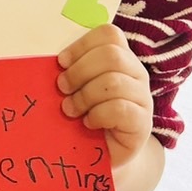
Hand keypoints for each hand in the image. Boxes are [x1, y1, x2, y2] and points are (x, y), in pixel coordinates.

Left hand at [57, 24, 152, 167]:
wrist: (104, 155)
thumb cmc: (85, 116)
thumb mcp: (76, 89)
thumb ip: (69, 70)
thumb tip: (47, 61)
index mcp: (121, 59)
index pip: (109, 34)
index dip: (81, 45)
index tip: (60, 63)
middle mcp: (136, 74)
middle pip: (112, 55)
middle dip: (79, 71)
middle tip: (62, 88)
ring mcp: (143, 98)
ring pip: (114, 82)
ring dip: (84, 96)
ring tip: (71, 110)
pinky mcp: (142, 123)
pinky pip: (119, 109)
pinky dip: (97, 115)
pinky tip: (88, 123)